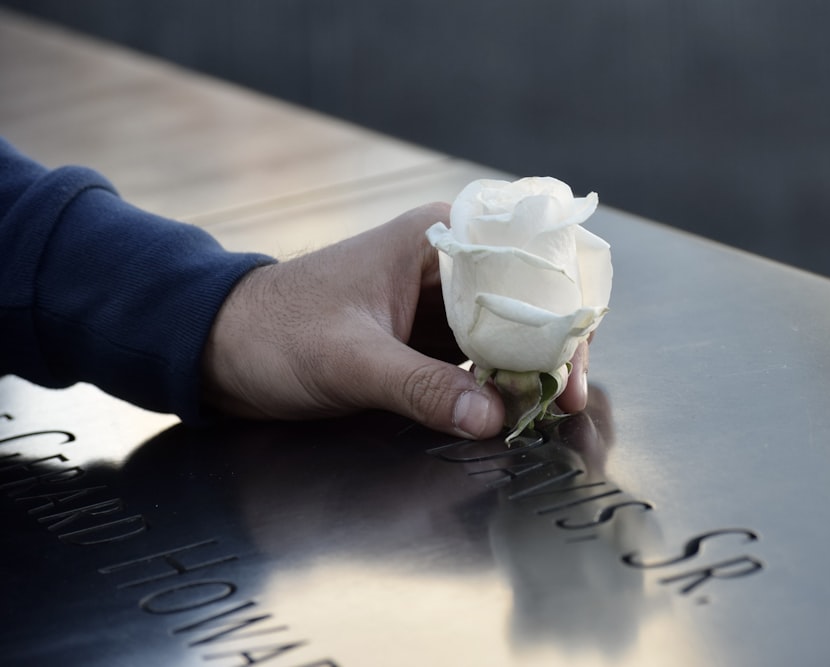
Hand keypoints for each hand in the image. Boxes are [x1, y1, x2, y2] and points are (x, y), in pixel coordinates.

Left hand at [201, 203, 590, 438]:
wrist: (220, 349)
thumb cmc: (274, 331)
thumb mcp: (350, 359)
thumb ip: (421, 388)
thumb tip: (493, 419)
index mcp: (437, 242)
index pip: (526, 266)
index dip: (560, 312)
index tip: (569, 364)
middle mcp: (447, 267)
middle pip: (527, 303)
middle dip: (552, 351)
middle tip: (568, 401)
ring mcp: (438, 305)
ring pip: (508, 335)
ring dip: (528, 373)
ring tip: (550, 413)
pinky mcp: (425, 340)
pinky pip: (479, 361)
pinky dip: (498, 387)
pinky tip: (512, 413)